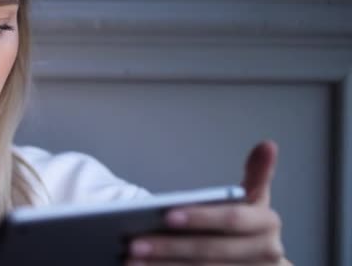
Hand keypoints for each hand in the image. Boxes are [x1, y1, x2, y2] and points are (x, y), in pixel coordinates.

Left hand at [126, 140, 291, 264]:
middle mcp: (266, 255)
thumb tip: (268, 144)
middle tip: (132, 244)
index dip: (200, 218)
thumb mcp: (255, 202)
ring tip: (129, 261)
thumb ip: (258, 174)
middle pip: (209, 253)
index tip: (166, 215)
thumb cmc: (249, 229)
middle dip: (169, 248)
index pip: (231, 220)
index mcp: (267, 225)